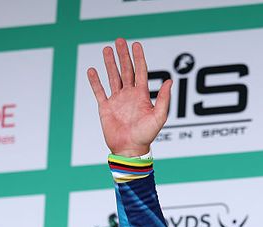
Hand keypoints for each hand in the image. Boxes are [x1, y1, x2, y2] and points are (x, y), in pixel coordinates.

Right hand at [87, 38, 170, 156]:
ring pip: (113, 77)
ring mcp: (117, 100)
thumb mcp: (159, 117)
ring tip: (106, 49)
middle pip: (126, 70)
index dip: (138, 58)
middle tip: (119, 41)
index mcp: (142, 96)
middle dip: (123, 56)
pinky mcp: (105, 107)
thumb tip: (170, 81)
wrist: (130, 149)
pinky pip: (99, 91)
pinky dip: (95, 81)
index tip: (136, 45)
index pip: (140, 72)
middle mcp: (129, 95)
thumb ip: (164, 99)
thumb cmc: (146, 135)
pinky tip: (92, 70)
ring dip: (109, 63)